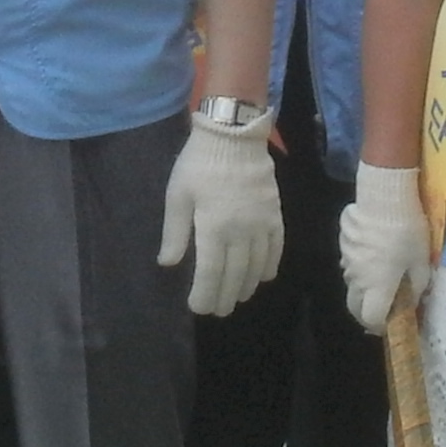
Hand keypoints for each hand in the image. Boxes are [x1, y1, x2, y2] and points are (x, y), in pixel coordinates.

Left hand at [158, 117, 284, 318]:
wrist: (234, 135)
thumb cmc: (199, 164)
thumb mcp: (177, 195)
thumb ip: (175, 232)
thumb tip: (168, 263)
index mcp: (213, 227)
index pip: (211, 273)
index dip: (205, 294)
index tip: (199, 308)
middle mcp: (241, 232)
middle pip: (235, 275)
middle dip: (225, 296)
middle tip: (218, 311)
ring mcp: (262, 224)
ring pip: (257, 266)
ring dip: (247, 286)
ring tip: (237, 297)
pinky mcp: (275, 215)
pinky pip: (277, 248)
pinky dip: (270, 266)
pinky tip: (262, 277)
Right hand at [339, 160, 430, 333]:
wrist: (384, 197)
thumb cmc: (408, 232)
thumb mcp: (421, 262)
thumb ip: (417, 287)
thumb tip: (413, 301)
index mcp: (377, 288)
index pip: (371, 319)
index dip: (381, 326)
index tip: (391, 323)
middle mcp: (357, 279)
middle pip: (354, 306)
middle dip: (366, 312)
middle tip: (382, 306)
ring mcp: (346, 261)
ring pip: (352, 283)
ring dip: (364, 287)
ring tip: (381, 275)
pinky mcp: (342, 243)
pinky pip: (350, 262)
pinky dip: (360, 265)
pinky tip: (374, 251)